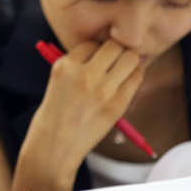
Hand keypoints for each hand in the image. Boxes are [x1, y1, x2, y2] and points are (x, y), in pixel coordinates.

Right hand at [29, 40, 146, 165]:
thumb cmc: (55, 115)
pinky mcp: (116, 105)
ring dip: (129, 61)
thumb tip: (105, 52)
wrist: (54, 148)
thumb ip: (77, 65)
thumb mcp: (57, 82)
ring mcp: (101, 90)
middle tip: (116, 61)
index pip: (92, 42)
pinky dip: (135, 77)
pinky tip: (127, 82)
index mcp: (65, 66)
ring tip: (123, 70)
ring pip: (129, 58)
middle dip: (116, 50)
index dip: (97, 49)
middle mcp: (83, 74)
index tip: (99, 58)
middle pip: (113, 45)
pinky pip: (136, 79)